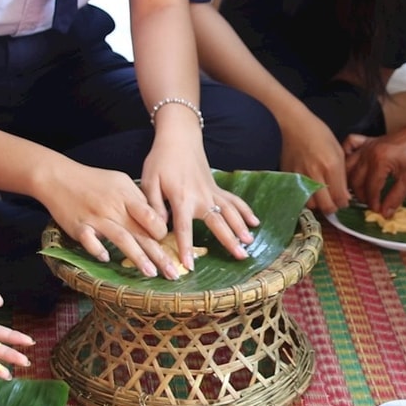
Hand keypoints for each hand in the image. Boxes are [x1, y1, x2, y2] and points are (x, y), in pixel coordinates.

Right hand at [36, 160, 171, 276]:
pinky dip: (97, 249)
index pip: (151, 216)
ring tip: (151, 273)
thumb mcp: (120, 181)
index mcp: (126, 196)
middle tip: (173, 273)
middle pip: (141, 233)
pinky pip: (89, 241)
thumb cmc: (92, 181)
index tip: (167, 243)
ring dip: (137, 258)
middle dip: (159, 255)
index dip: (161, 232)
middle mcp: (114, 208)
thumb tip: (156, 219)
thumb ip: (137, 200)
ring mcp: (96, 218)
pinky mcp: (79, 227)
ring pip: (121, 239)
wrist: (59, 177)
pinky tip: (105, 259)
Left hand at [141, 140, 256, 267]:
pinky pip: (234, 200)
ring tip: (250, 244)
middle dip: (229, 240)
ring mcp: (212, 192)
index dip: (186, 248)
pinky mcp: (217, 188)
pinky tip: (255, 222)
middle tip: (240, 257)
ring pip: (231, 212)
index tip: (189, 266)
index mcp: (181, 198)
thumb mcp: (149, 181)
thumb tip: (159, 229)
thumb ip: (153, 205)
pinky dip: (246, 211)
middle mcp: (201, 197)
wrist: (178, 138)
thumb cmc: (160, 160)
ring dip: (241, 228)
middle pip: (218, 222)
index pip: (184, 229)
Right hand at [283, 112, 350, 212]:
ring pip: (311, 205)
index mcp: (331, 166)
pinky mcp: (288, 177)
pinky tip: (308, 189)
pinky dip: (304, 197)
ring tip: (320, 195)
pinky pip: (298, 196)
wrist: (294, 125)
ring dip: (317, 203)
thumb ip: (342, 176)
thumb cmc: (319, 134)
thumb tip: (344, 196)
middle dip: (332, 207)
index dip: (343, 203)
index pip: (340, 198)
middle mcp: (315, 175)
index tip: (343, 200)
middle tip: (333, 201)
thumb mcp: (338, 151)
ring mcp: (300, 177)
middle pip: (326, 206)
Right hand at [345, 123, 405, 215]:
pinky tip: (352, 167)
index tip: (378, 211)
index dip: (373, 203)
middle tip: (370, 204)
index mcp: (379, 162)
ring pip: (348, 166)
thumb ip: (395, 197)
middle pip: (356, 180)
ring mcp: (366, 146)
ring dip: (350, 181)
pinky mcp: (368, 141)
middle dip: (361, 196)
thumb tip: (385, 214)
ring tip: (359, 192)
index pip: (370, 188)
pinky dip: (347, 156)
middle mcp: (368, 153)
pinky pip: (350, 146)